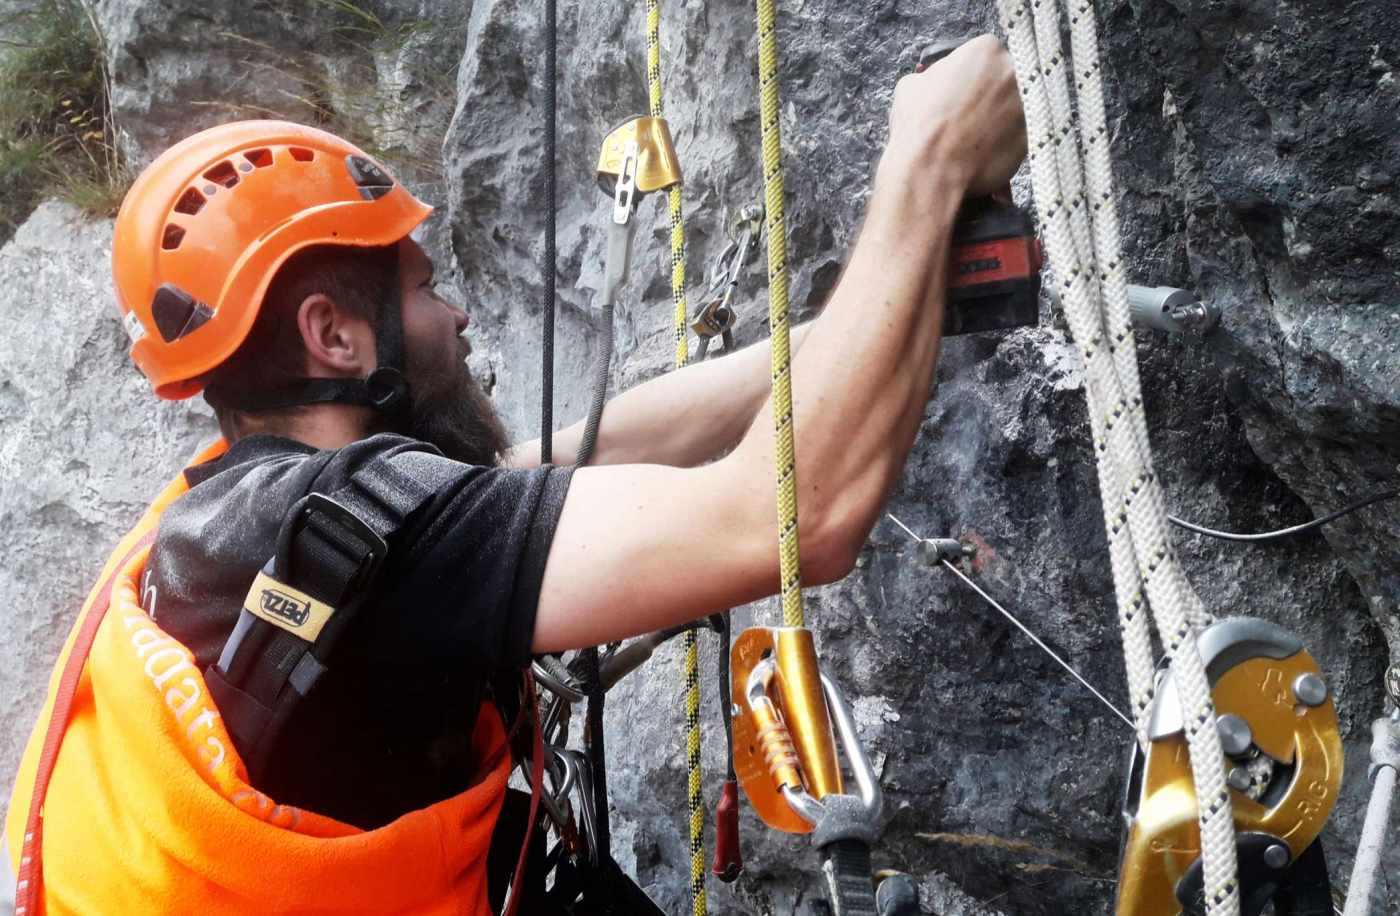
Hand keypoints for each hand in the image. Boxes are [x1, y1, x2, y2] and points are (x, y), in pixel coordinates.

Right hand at [883, 36, 1026, 198]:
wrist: (931, 170)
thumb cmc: (920, 127)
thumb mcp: (913, 84)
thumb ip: (936, 74)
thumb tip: (941, 78)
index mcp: (986, 49)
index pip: (985, 53)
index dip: (972, 74)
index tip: (965, 89)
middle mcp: (1014, 71)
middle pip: (1005, 76)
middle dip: (991, 92)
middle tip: (972, 113)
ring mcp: (1027, 104)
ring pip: (1016, 106)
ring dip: (1001, 117)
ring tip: (977, 134)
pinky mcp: (1032, 135)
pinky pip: (1020, 134)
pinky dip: (1006, 142)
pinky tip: (985, 150)